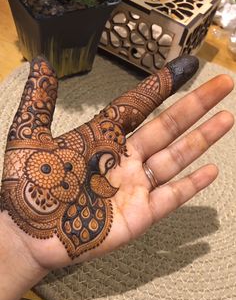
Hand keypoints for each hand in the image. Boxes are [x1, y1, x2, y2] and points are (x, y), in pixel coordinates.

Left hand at [0, 56, 233, 272]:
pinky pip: (171, 197)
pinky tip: (211, 169)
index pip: (138, 106)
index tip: (185, 67)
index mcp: (101, 138)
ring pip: (175, 157)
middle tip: (224, 83)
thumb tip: (44, 65)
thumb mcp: (28, 138)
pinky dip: (191, 185)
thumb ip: (39, 102)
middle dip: (196, 105)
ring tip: (227, 117)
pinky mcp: (139, 216)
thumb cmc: (27, 188)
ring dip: (201, 138)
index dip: (160, 87)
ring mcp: (133, 187)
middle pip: (166, 127)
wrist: (27, 234)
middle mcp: (123, 159)